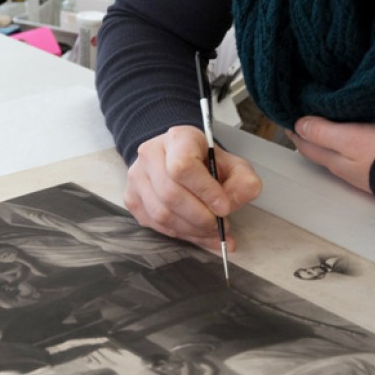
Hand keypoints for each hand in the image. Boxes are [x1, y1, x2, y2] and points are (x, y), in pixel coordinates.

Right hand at [124, 126, 262, 254]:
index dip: (205, 191)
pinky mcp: (131, 198)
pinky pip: (154, 224)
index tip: (224, 208)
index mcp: (177, 139)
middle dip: (200, 218)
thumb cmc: (207, 163)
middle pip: (170, 194)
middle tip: (220, 226)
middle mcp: (150, 154)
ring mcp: (137, 176)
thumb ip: (243, 181)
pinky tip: (197, 234)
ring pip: (161, 214)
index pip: (183, 166)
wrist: (179, 159)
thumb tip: (241, 197)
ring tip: (212, 233)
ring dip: (191, 230)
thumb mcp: (232, 165)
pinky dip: (180, 235)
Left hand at [286, 117, 374, 193]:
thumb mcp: (349, 138)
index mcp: (332, 159)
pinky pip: (351, 149)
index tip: (286, 114)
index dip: (294, 130)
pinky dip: (343, 139)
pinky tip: (349, 132)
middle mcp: (341, 166)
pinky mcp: (373, 164)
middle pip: (317, 148)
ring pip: (333, 149)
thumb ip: (322, 132)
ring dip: (324, 136)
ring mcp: (357, 167)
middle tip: (299, 115)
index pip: (304, 144)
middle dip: (306, 132)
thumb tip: (297, 126)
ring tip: (320, 120)